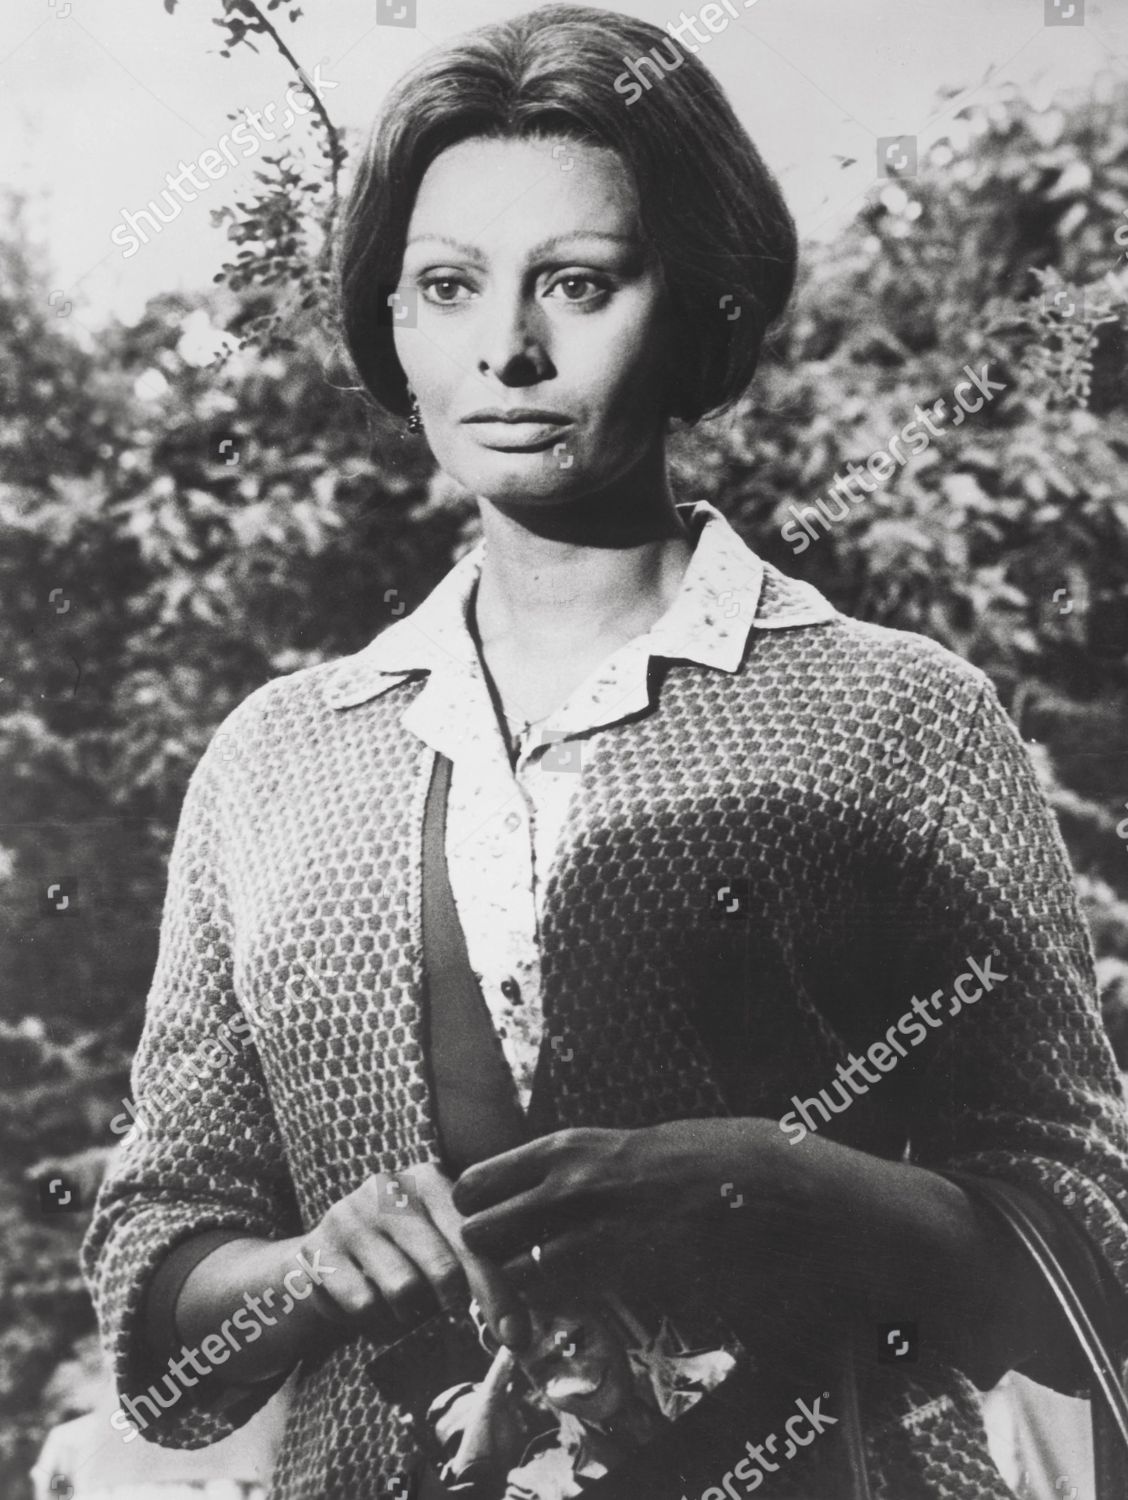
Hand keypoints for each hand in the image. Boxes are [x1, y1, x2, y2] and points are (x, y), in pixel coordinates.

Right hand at [299, 1162, 529, 1348]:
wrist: (326, 1260)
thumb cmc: (402, 1257)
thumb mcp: (440, 1248)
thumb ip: (474, 1271)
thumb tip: (519, 1328)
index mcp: (430, 1179)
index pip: (472, 1240)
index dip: (496, 1291)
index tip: (515, 1337)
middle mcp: (389, 1188)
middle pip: (442, 1266)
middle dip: (454, 1303)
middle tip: (453, 1316)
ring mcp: (350, 1215)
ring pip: (403, 1290)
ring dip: (408, 1313)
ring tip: (402, 1304)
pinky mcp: (319, 1249)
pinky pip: (363, 1305)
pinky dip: (373, 1320)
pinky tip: (367, 1303)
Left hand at [452, 1120, 790, 1303]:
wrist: (753, 1180)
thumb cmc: (687, 1161)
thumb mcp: (613, 1147)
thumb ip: (566, 1172)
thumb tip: (520, 1199)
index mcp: (563, 1148)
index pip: (474, 1184)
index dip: (475, 1212)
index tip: (486, 1228)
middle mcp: (566, 1184)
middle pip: (479, 1233)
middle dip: (484, 1259)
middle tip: (502, 1273)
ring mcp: (593, 1230)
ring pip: (514, 1275)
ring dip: (516, 1292)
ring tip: (532, 1297)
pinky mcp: (622, 1274)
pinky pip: (561, 1298)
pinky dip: (557, 1307)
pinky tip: (575, 1302)